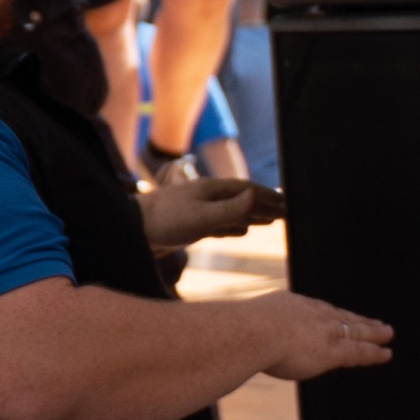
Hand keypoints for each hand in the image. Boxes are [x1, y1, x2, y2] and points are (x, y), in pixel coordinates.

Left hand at [145, 176, 286, 256]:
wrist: (132, 229)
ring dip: (254, 216)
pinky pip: (222, 223)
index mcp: (212, 189)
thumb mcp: (201, 217)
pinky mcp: (192, 225)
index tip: (287, 203)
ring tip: (271, 220)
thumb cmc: (165, 221)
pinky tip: (243, 230)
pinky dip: (236, 226)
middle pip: (243, 199)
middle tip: (287, 213)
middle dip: (265, 206)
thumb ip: (229, 209)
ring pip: (234, 212)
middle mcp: (207, 197)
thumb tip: (255, 196)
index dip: (267, 196)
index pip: (247, 190)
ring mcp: (199, 210)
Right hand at [238, 291, 392, 380]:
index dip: (330, 314)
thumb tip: (223, 337)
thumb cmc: (240, 332)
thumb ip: (243, 332)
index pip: (316, 309)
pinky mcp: (333, 350)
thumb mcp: (242, 326)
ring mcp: (324, 330)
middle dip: (357, 319)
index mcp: (291, 304)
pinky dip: (374, 352)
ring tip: (387, 333)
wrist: (252, 333)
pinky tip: (386, 353)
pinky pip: (360, 351)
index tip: (338, 315)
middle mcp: (312, 313)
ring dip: (372, 332)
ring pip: (355, 330)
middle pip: (341, 315)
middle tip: (373, 321)